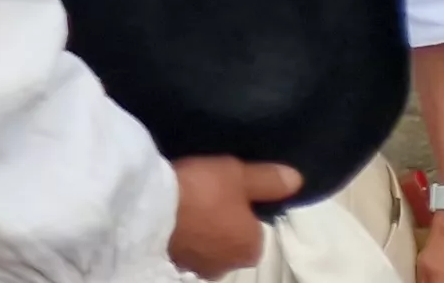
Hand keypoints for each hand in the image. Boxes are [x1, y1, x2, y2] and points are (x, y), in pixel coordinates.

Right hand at [166, 156, 299, 274]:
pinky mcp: (168, 265)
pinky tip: (165, 218)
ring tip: (178, 205)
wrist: (146, 210)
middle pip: (228, 239)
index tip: (221, 190)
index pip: (253, 226)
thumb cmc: (201, 193)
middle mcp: (229, 266)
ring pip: (203, 246)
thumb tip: (296, 180)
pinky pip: (180, 247)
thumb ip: (268, 180)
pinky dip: (176, 236)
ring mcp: (196, 269)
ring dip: (195, 231)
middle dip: (217, 222)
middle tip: (199, 195)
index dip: (239, 206)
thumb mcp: (238, 174)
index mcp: (253, 248)